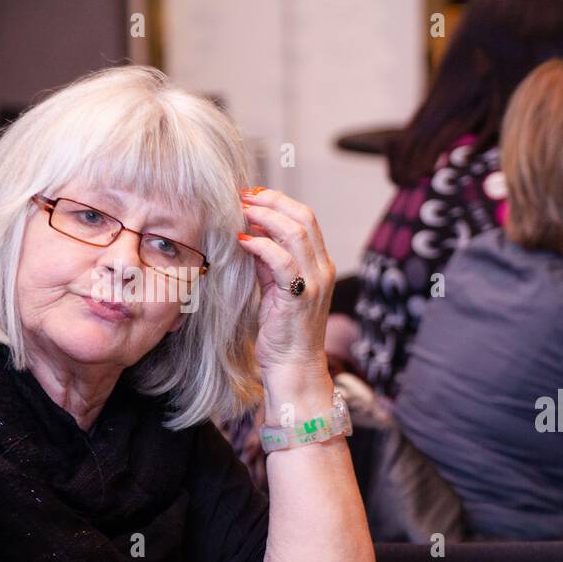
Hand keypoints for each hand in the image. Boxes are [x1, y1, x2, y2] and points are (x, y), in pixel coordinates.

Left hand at [238, 187, 338, 371]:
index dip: (278, 200)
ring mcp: (315, 283)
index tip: (251, 195)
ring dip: (264, 217)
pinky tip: (242, 241)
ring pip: (295, 233)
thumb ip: (267, 261)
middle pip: (303, 218)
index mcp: (320, 264)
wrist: (294, 366)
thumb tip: (248, 232)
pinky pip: (282, 261)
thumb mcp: (275, 288)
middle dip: (270, 201)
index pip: (305, 218)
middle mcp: (322, 269)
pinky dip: (260, 245)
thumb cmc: (283, 331)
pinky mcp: (300, 297)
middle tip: (241, 197)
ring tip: (240, 213)